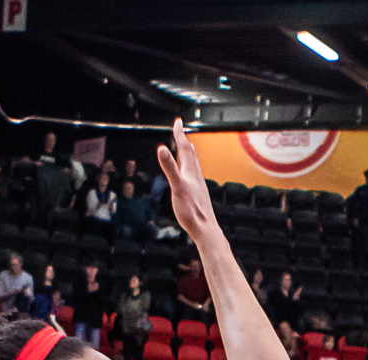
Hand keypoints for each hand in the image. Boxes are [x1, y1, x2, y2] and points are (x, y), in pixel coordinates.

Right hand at [152, 121, 223, 245]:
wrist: (205, 230)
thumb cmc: (191, 211)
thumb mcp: (177, 187)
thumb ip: (169, 168)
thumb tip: (161, 148)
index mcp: (190, 172)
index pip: (185, 148)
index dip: (180, 134)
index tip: (177, 122)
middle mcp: (196, 176)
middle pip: (191, 154)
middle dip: (184, 141)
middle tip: (180, 131)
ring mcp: (199, 185)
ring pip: (194, 165)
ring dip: (188, 154)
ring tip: (185, 149)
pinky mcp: (199, 195)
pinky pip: (194, 176)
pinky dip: (189, 169)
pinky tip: (189, 177)